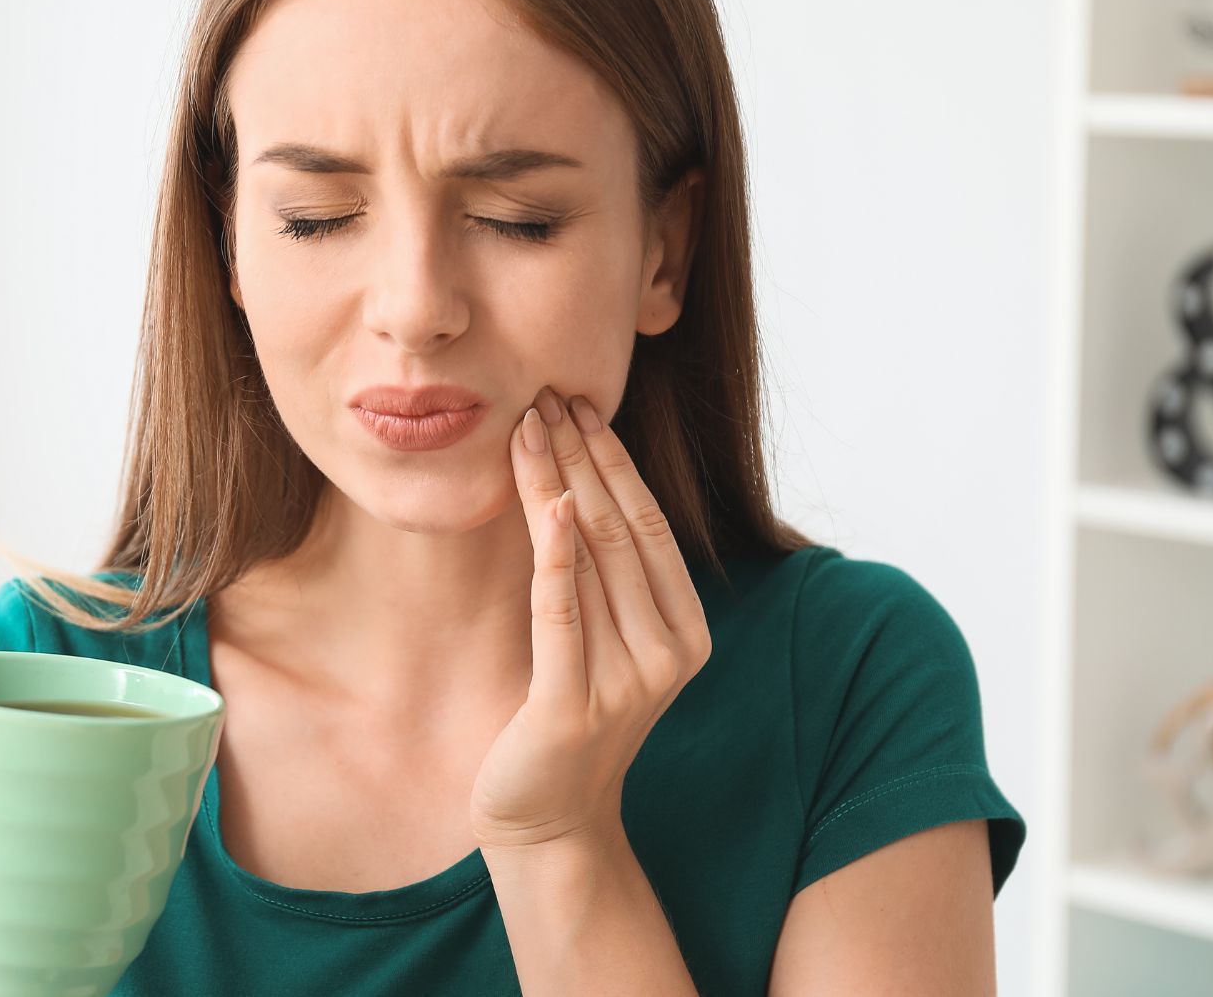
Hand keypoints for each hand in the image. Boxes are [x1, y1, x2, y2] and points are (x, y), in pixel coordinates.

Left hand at [470, 386, 714, 849]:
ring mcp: (626, 684)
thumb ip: (604, 576)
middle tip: (546, 394)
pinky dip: (553, 557)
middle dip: (582, 456)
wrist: (547, 818)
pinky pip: (562, 616)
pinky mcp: (572, 708)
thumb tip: (575, 483)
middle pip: (619, 530)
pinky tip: (542, 505)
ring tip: (526, 427)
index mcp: (686, 632)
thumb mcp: (599, 638)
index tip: (579, 402)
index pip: (649, 525)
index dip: (614, 460)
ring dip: (555, 484)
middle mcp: (668, 654)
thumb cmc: (569, 715)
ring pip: (589, 559)